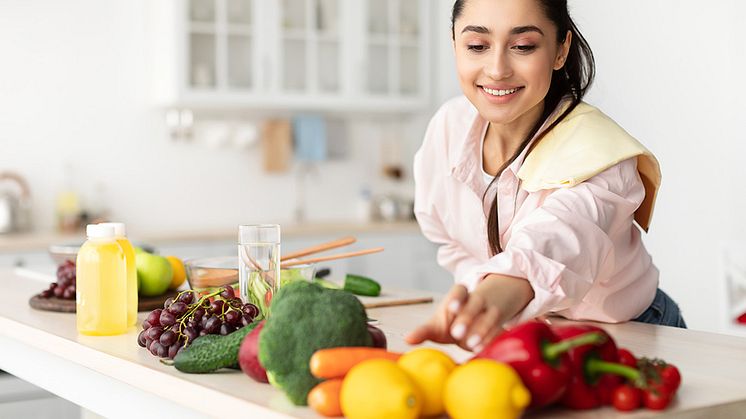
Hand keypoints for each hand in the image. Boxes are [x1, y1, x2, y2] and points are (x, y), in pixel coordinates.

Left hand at [405, 274, 533, 351]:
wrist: (485, 313)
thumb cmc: (454, 320)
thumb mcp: (438, 323)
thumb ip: (423, 331)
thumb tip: (406, 339)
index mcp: (460, 295)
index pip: (460, 291)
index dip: (457, 299)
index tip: (451, 308)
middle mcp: (477, 300)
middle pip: (474, 304)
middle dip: (466, 317)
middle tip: (456, 333)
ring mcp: (491, 311)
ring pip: (489, 317)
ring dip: (481, 331)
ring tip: (470, 345)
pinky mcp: (501, 325)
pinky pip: (498, 330)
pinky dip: (491, 340)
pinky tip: (483, 349)